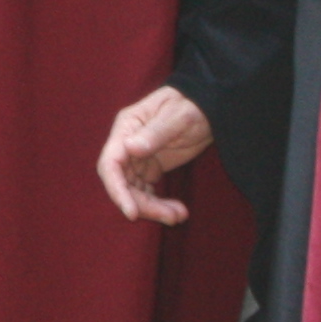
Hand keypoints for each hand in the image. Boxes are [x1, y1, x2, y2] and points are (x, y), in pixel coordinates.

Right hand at [96, 86, 216, 223]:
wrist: (209, 105)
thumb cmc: (193, 104)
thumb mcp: (178, 116)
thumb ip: (156, 132)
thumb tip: (130, 148)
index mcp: (127, 128)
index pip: (111, 164)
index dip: (116, 190)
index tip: (132, 212)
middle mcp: (127, 144)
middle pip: (122, 183)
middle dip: (143, 204)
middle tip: (171, 217)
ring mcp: (138, 157)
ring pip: (135, 191)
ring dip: (153, 208)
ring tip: (178, 217)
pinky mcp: (151, 167)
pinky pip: (147, 192)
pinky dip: (159, 204)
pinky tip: (178, 211)